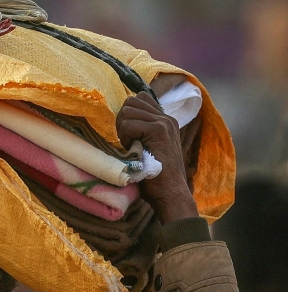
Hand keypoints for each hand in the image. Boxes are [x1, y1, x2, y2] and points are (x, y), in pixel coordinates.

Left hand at [116, 91, 197, 223]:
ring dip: (123, 129)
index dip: (127, 115)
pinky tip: (133, 150)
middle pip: (132, 101)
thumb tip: (122, 121)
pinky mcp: (159, 131)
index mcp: (165, 121)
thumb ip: (141, 133)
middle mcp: (166, 118)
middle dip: (122, 120)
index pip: (140, 98)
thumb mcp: (148, 148)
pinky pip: (129, 124)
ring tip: (131, 146)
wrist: (171, 193)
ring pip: (128, 110)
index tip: (128, 135)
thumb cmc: (155, 177)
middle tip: (126, 141)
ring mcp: (164, 123)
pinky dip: (125, 137)